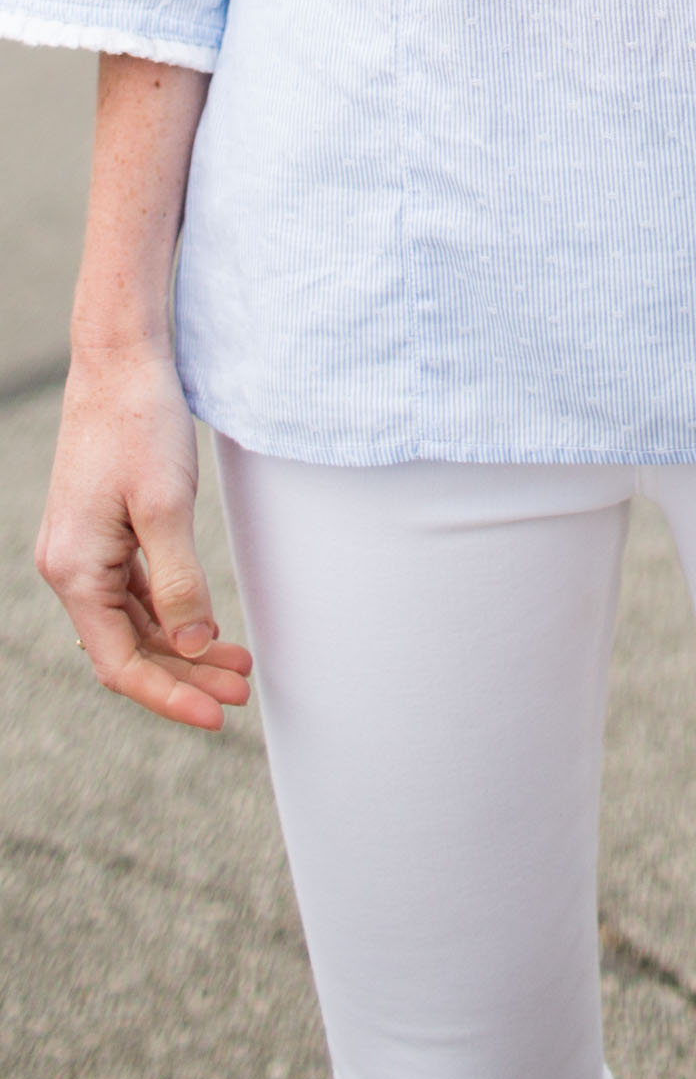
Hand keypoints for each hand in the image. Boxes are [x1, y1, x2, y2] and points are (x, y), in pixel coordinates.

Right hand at [36, 345, 251, 730]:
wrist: (121, 363)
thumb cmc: (140, 425)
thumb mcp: (166, 506)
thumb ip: (178, 581)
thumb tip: (194, 643)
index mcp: (75, 571)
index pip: (120, 662)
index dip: (170, 694)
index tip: (218, 715)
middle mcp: (71, 568)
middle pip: (129, 647)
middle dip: (186, 673)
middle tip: (243, 689)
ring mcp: (85, 551)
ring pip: (136, 621)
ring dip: (184, 644)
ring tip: (239, 663)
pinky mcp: (104, 533)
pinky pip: (136, 592)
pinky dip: (172, 611)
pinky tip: (208, 624)